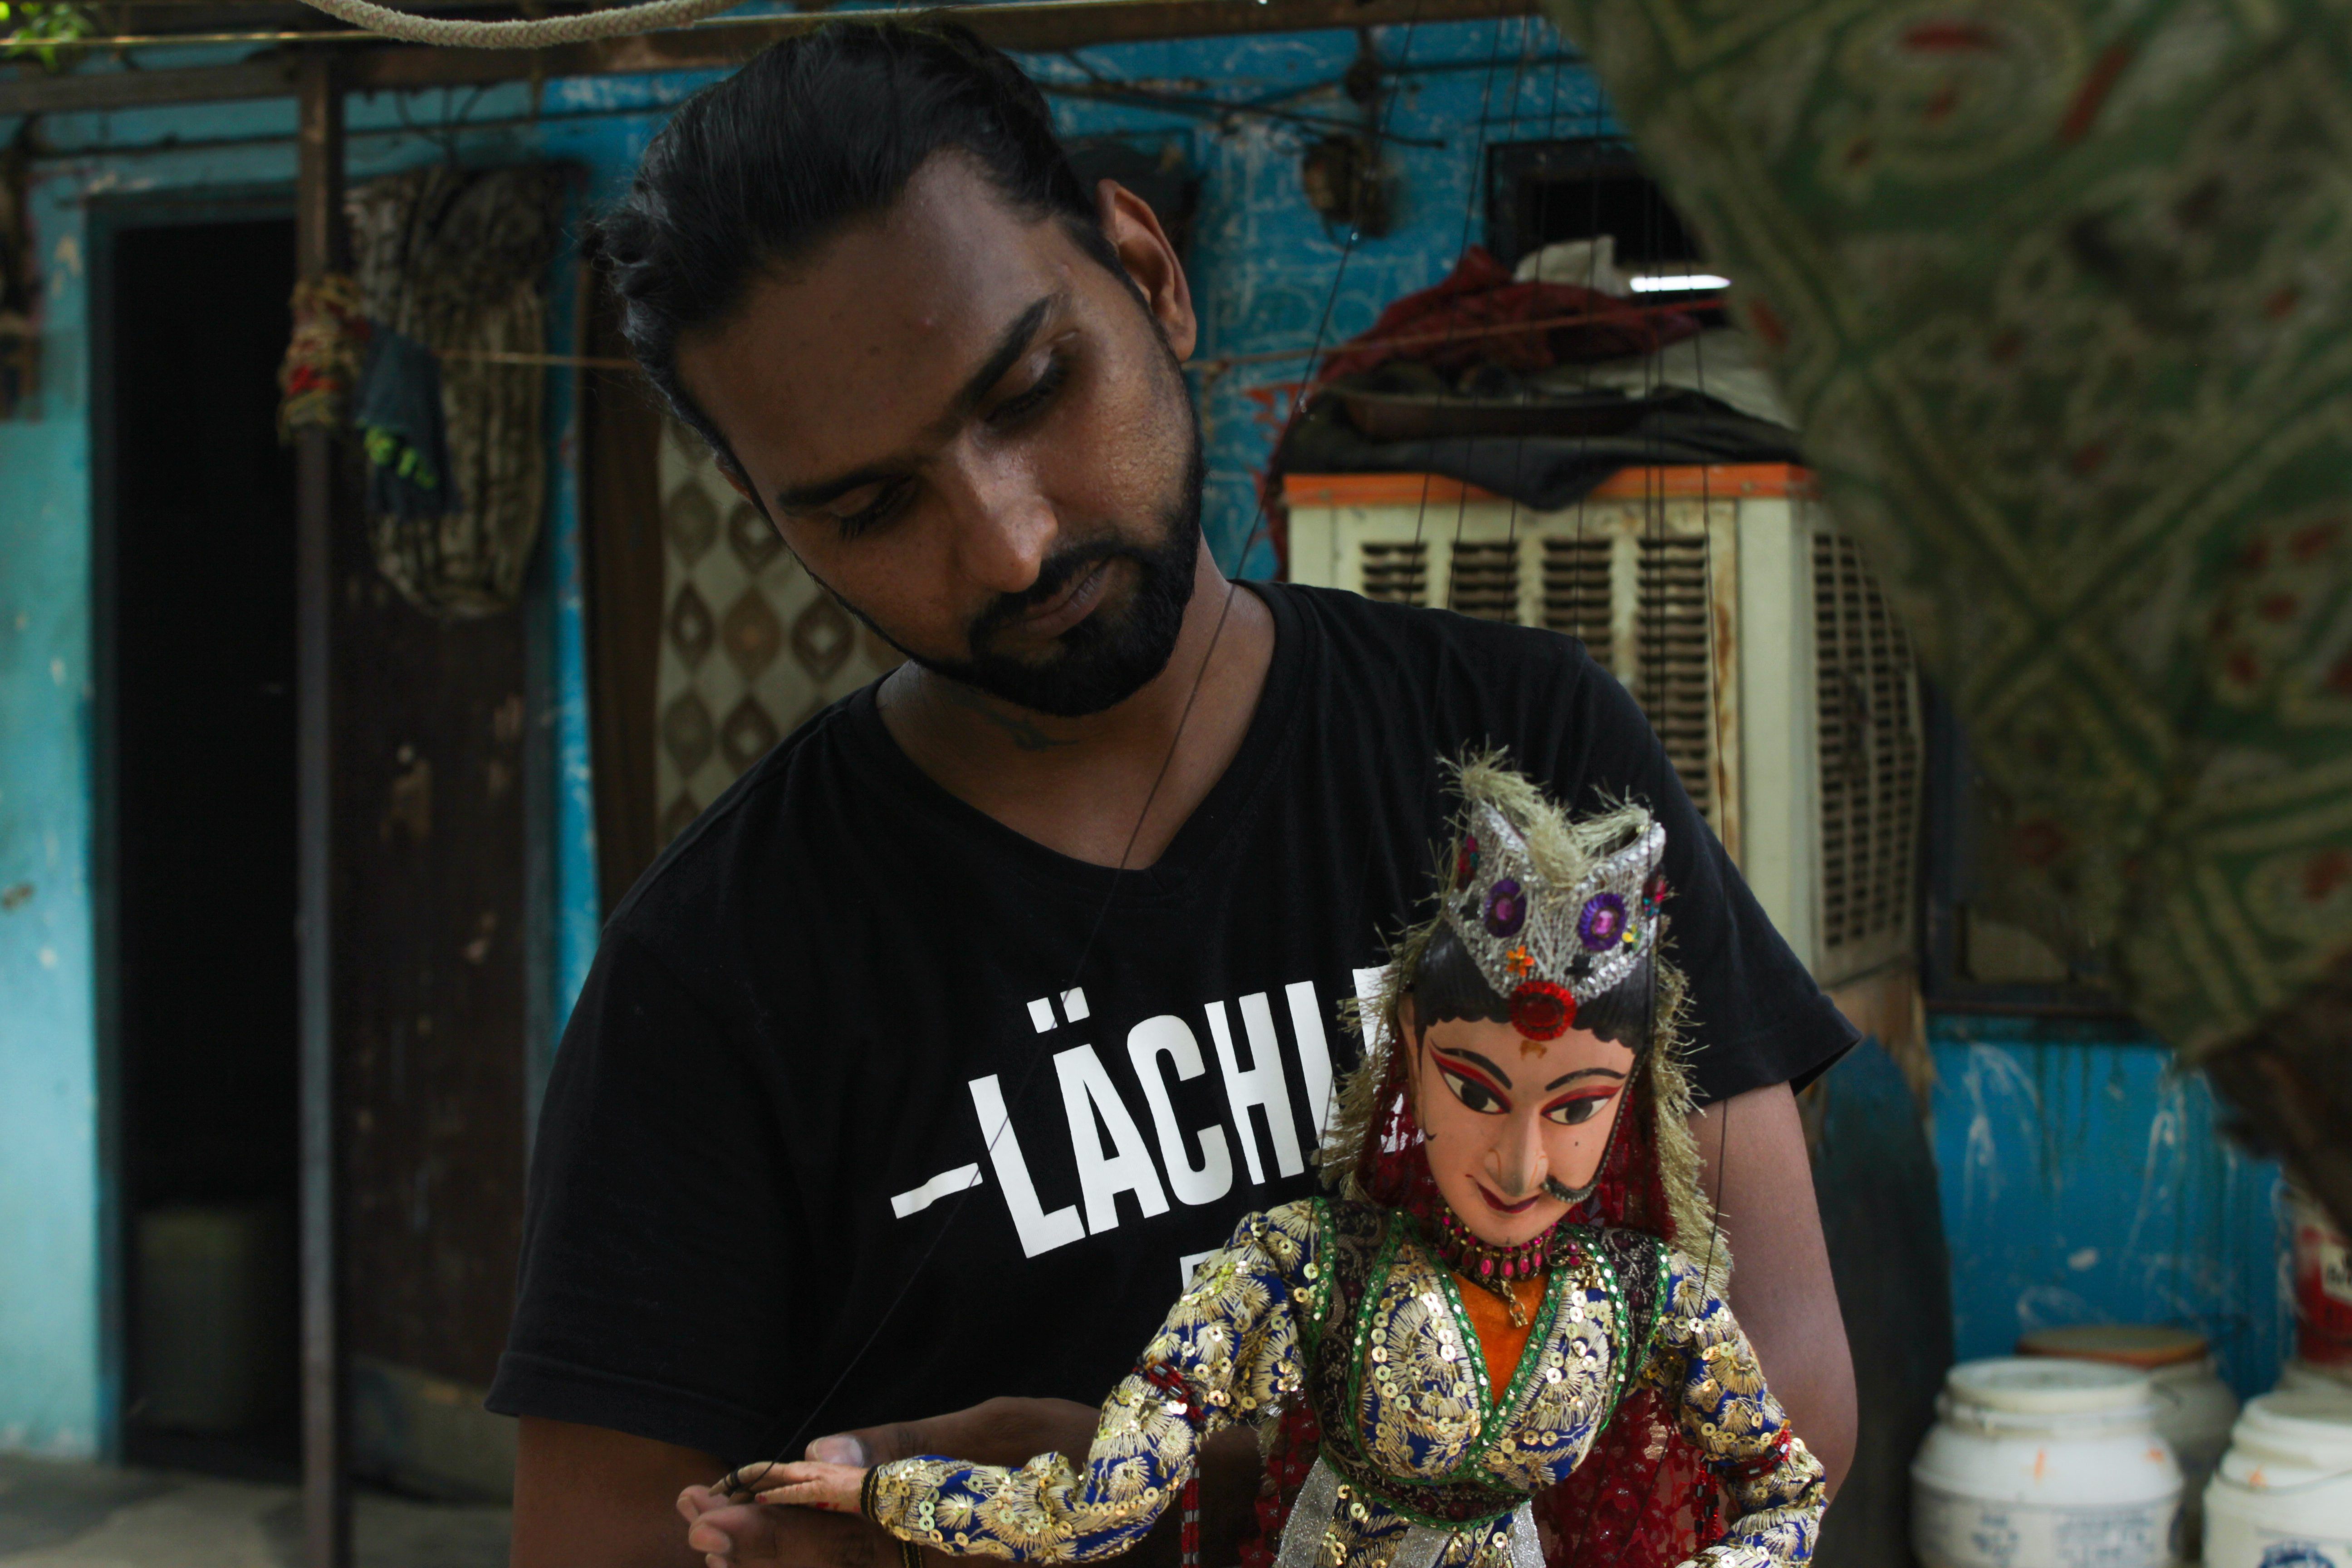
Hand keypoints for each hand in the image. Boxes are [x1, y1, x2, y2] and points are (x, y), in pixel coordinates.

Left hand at [676, 1397, 1098, 1566]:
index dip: (771, 1522)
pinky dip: (831, 1567)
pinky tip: (792, 1554)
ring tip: (720, 1543)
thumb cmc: (1088, 1452)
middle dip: (758, 1549)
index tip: (712, 1501)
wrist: (1165, 1512)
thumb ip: (908, 1447)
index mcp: (946, 1531)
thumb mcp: (1002, 1427)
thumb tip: (819, 1454)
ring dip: (783, 1565)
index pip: (839, 1531)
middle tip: (692, 1522)